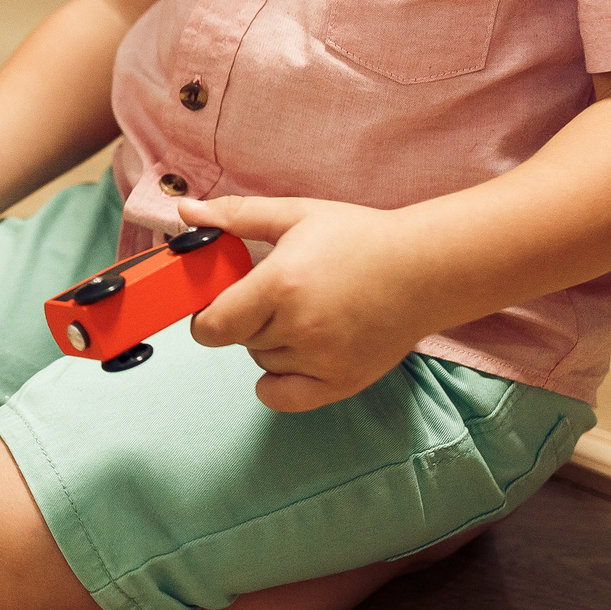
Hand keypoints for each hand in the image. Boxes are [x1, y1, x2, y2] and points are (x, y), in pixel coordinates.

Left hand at [178, 195, 436, 412]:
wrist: (425, 268)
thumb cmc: (360, 237)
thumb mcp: (295, 215)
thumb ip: (236, 216)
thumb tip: (185, 211)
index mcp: (280, 285)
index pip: (212, 325)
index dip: (205, 315)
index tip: (219, 301)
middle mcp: (298, 328)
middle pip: (238, 340)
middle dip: (245, 319)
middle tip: (275, 294)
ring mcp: (322, 360)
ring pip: (262, 362)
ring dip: (268, 343)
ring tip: (302, 312)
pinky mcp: (343, 383)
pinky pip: (283, 397)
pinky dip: (279, 382)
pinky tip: (295, 354)